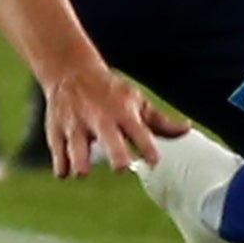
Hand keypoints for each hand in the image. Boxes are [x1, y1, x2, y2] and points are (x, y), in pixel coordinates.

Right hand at [37, 64, 187, 180]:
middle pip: (110, 142)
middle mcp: (100, 120)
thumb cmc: (110, 91)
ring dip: (80, 164)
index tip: (153, 161)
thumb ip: (159, 121)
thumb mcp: (135, 101)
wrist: (70, 71)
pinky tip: (67, 170)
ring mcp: (76, 126)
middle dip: (116, 156)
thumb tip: (187, 130)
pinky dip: (62, 167)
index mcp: (123, 113)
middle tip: (120, 167)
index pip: (140, 133)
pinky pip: (58, 155)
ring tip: (83, 171)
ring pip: (77, 150)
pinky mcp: (56, 132)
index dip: (148, 149)